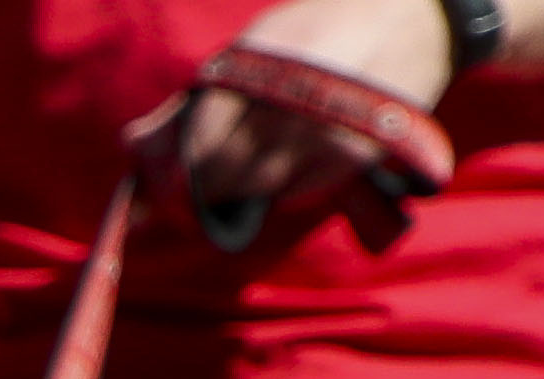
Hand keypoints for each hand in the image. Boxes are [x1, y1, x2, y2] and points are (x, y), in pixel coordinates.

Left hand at [179, 0, 453, 224]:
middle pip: (219, 179)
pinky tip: (293, 158)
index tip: (159, 194)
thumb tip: (130, 149)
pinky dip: (284, 187)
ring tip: (254, 162)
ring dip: (242, 191)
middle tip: (194, 196)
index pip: (193, 150)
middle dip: (198, 195)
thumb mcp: (249, 53)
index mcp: (251, 73)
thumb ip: (186, 105)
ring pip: (256, 191)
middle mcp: (283, 108)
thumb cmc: (314, 34)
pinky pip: (296, 193)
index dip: (169, 182)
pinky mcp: (351, 159)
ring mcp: (320, 137)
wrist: (413, 17)